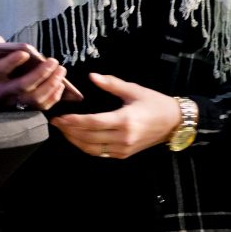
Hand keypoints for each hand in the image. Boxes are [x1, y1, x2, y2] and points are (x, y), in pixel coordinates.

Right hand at [0, 35, 69, 110]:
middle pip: (22, 85)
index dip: (12, 62)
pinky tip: (61, 84)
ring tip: (61, 71)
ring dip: (51, 85)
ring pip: (34, 98)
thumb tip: (2, 41)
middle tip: (53, 61)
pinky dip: (53, 97)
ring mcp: (11, 103)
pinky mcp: (21, 110)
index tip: (25, 53)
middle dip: (41, 73)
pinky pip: (40, 107)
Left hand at [50, 73, 181, 158]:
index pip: (92, 123)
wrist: (174, 123)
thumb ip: (111, 84)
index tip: (59, 117)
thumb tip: (92, 76)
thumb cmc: (155, 103)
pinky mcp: (124, 154)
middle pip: (88, 138)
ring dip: (75, 141)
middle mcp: (123, 137)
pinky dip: (86, 147)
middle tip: (56, 123)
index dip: (73, 121)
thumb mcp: (134, 90)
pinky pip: (100, 153)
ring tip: (64, 131)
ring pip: (92, 149)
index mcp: (124, 120)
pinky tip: (78, 138)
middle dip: (69, 131)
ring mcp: (123, 148)